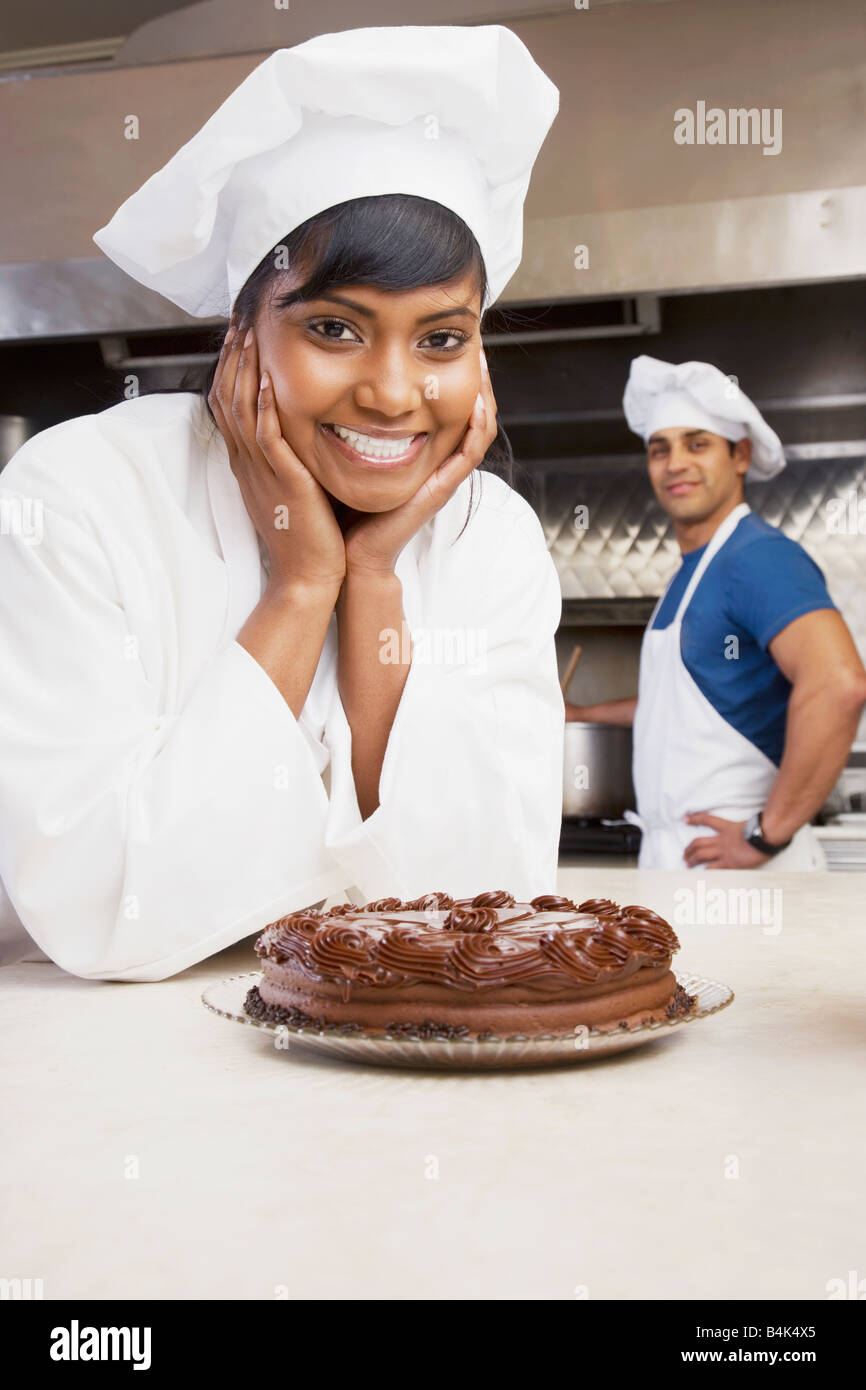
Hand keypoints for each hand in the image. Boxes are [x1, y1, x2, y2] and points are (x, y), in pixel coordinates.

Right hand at [208, 319, 346, 591]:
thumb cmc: (308, 536)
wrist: (308, 576)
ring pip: (240, 411)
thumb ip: (289, 457)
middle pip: (227, 398)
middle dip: (232, 356)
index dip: (231, 367)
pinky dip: (263, 406)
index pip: (229, 404)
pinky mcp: (282, 482)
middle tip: (238, 319)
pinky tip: (267, 378)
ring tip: (247, 333)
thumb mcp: (291, 488)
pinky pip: (265, 438)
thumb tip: (297, 430)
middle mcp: (249, 463)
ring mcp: (261, 472)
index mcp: (250, 464)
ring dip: (243, 369)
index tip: (239, 335)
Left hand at [340, 345, 498, 574]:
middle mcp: (437, 461)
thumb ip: (349, 424)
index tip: (446, 341)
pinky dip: (477, 427)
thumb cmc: (344, 508)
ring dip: (484, 395)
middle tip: (476, 342)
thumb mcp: (349, 454)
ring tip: (482, 363)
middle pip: (470, 412)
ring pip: (478, 429)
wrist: (350, 554)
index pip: (447, 405)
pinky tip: (476, 402)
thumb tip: (332, 384)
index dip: (452, 374)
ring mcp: (442, 475)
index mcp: (419, 452)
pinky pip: (470, 454)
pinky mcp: (440, 489)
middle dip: (476, 377)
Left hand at [682, 812, 769, 868]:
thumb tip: (748, 828)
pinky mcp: (729, 863)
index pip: (707, 820)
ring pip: (701, 855)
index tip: (685, 819)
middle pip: (698, 842)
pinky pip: (713, 869)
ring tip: (687, 863)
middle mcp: (722, 840)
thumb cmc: (763, 830)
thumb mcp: (750, 825)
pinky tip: (700, 875)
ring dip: (692, 859)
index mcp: (727, 828)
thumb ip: (744, 828)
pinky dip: (706, 872)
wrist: (767, 836)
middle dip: (689, 848)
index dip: (695, 819)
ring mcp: (724, 852)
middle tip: (684, 853)